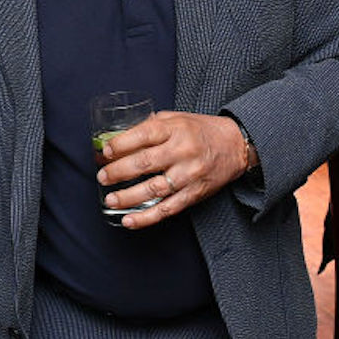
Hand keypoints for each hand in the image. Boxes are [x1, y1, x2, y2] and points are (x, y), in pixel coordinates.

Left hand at [96, 111, 251, 228]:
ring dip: (129, 197)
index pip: (144, 135)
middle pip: (145, 163)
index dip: (121, 144)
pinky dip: (147, 217)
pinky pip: (168, 208)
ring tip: (110, 200)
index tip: (106, 151)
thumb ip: (151, 125)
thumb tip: (117, 136)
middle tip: (103, 177)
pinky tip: (130, 220)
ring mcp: (189, 174)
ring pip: (155, 189)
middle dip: (119, 171)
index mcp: (176, 129)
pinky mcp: (194, 194)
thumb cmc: (201, 130)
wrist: (236, 146)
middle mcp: (183, 151)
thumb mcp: (177, 118)